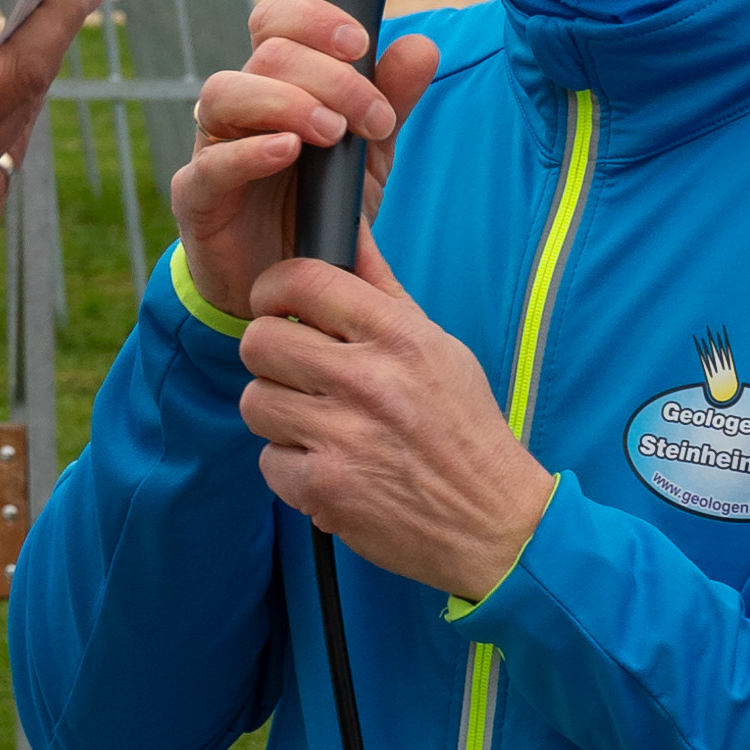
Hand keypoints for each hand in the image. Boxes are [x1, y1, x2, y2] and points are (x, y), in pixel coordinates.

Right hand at [168, 0, 442, 328]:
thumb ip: (391, 103)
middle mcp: (240, 106)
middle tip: (371, 119)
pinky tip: (289, 152)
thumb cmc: (318, 208)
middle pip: (267, 54)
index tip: (361, 45)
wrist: (286, 284)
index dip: (315, 18)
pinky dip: (251, 152)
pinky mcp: (197, 197)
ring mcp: (213, 148)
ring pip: (225, 92)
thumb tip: (421, 45)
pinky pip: (213, 163)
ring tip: (332, 134)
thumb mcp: (368, 156)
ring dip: (288, 102)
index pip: (278, 20)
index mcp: (276, 83)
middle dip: (330, 77)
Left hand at [239, 233, 553, 600]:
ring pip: (255, 402)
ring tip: (317, 424)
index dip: (273, 288)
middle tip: (295, 371)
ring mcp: (343, 437)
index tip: (276, 304)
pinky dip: (291, 468)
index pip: (302, 280)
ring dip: (279, 414)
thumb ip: (382, 289)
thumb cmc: (464, 428)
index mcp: (399, 336)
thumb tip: (349, 228)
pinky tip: (329, 466)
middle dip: (270, 355)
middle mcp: (368, 381)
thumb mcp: (436, 346)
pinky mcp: (324, 489)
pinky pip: (268, 461)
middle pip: (260, 341)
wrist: (494, 521)